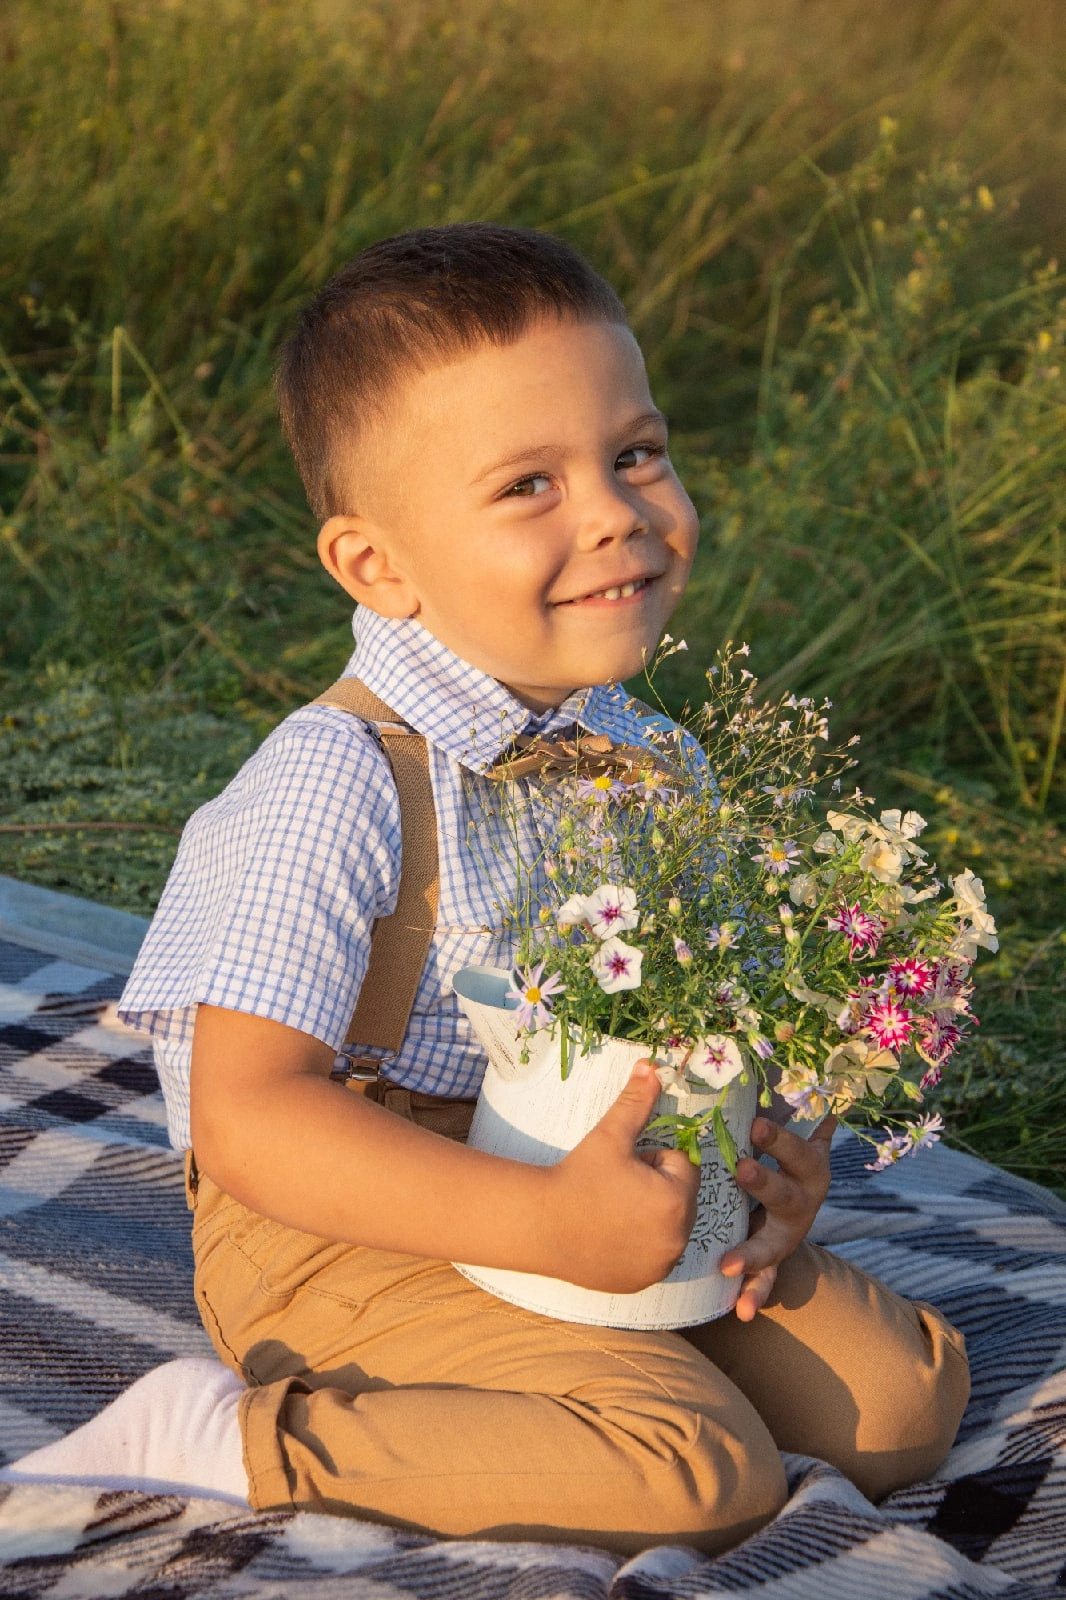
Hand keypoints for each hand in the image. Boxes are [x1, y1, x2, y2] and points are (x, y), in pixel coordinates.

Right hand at [546, 1059, 700, 1294]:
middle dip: (655, 1188)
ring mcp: (661, 1264)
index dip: (651, 1161)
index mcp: (676, 1199)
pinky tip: (609, 1235)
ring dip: (650, 1215)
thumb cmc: (577, 1176)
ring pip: (669, 1226)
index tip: (623, 1168)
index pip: (682, 1166)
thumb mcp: (610, 1136)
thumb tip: (652, 1065)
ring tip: (611, 1210)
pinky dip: (640, 1244)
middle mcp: (677, 1237)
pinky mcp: (644, 1281)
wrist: (540, 1226)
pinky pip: (655, 1255)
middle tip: (615, 1189)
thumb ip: (637, 1102)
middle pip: (680, 1197)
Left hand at [719, 1114, 834, 1321]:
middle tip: (739, 1170)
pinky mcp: (776, 1260)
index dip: (780, 1138)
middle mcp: (805, 1199)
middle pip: (789, 1192)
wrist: (787, 1198)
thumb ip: (778, 1096)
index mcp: (808, 1163)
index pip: (800, 1148)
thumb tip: (766, 1044)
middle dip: (764, 1183)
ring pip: (777, 1242)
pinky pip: (767, 1280)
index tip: (753, 1123)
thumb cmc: (774, 1152)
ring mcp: (791, 1233)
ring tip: (728, 1261)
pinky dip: (754, 1294)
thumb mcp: (777, 1128)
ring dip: (754, 1250)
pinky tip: (740, 1310)